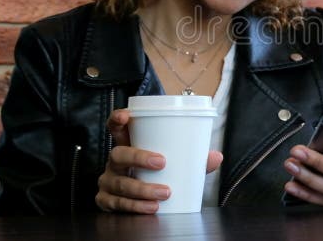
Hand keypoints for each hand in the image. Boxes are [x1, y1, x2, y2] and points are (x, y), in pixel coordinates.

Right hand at [95, 109, 222, 213]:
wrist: (142, 202)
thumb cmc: (157, 175)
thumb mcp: (173, 164)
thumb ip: (193, 159)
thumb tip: (216, 157)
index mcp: (128, 145)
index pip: (116, 127)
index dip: (117, 119)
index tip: (125, 116)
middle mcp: (115, 162)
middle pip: (118, 154)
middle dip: (139, 157)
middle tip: (162, 162)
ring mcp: (108, 182)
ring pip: (120, 183)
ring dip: (143, 189)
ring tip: (164, 192)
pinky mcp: (106, 201)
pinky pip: (117, 203)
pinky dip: (136, 206)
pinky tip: (150, 207)